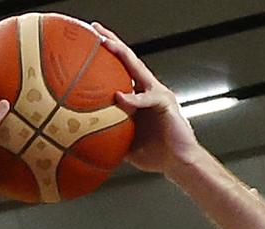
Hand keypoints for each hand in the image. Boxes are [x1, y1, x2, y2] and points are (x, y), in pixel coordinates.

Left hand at [92, 22, 199, 174]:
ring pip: (137, 68)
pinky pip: (147, 98)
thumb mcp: (125, 145)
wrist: (180, 163)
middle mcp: (148, 89)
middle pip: (128, 59)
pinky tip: (119, 97)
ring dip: (121, 53)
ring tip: (105, 43)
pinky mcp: (166, 102)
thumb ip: (110, 137)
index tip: (88, 44)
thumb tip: (85, 143)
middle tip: (94, 29)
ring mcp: (157, 93)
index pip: (120, 70)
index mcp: (138, 97)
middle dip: (111, 42)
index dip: (106, 56)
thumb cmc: (156, 154)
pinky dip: (133, 98)